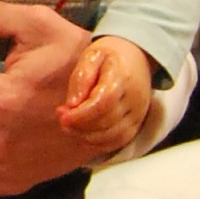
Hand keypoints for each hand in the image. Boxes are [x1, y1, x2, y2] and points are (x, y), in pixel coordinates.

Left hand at [57, 32, 156, 158]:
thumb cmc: (110, 55)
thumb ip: (81, 77)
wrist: (137, 57)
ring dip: (86, 136)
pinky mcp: (137, 124)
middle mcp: (134, 99)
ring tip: (69, 125)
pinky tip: (83, 133)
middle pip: (107, 122)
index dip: (81, 114)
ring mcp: (138, 114)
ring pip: (112, 136)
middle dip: (79, 125)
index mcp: (122, 77)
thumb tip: (73, 104)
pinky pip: (118, 142)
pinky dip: (98, 143)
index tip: (62, 115)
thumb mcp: (92, 55)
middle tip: (61, 117)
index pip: (104, 103)